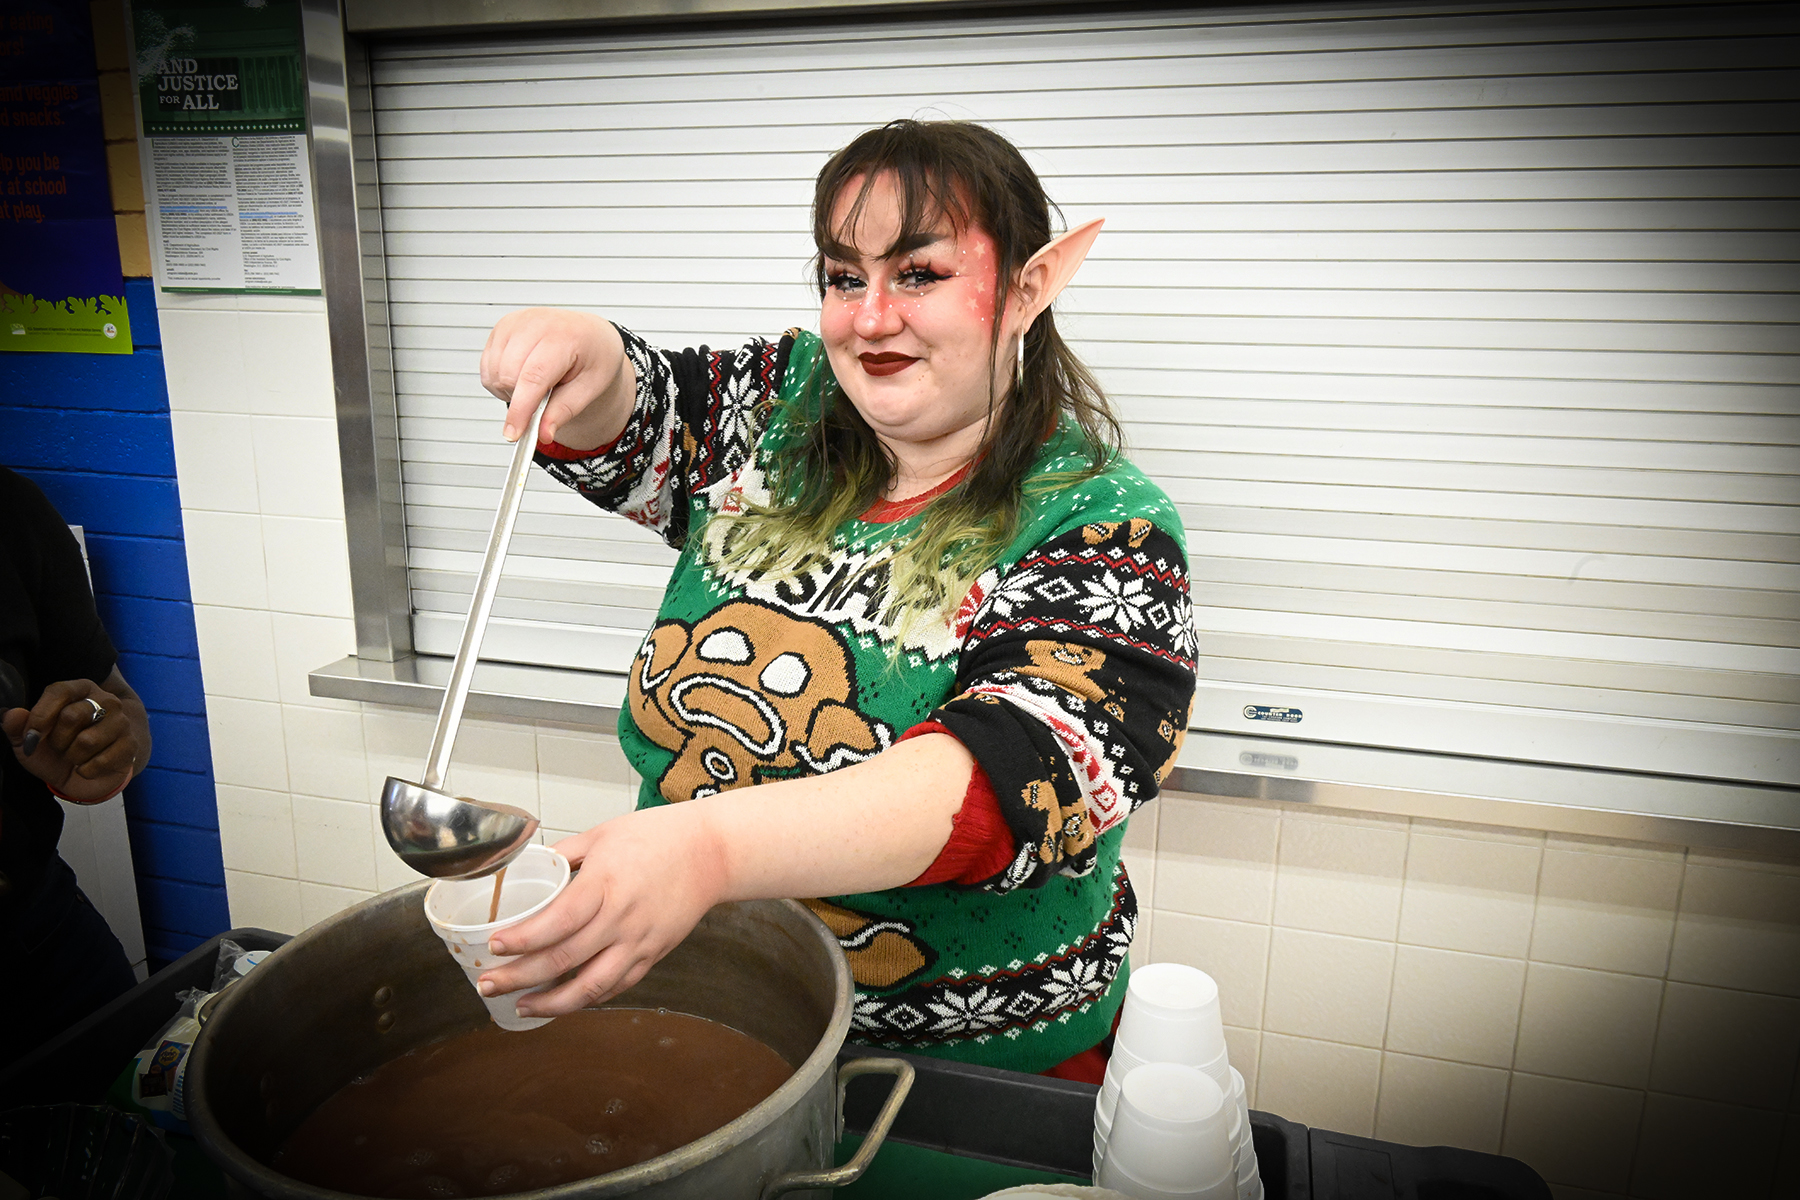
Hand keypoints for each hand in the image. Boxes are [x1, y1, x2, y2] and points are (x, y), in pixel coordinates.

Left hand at [4, 677, 141, 803]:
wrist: (88, 774)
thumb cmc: (58, 750)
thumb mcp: (31, 740)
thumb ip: (17, 726)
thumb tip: (11, 714)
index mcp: (80, 690)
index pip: (59, 691)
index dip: (41, 715)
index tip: (32, 735)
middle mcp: (106, 701)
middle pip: (72, 716)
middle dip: (58, 740)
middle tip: (60, 747)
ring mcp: (122, 722)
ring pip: (87, 741)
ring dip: (73, 757)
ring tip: (75, 756)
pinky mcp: (130, 745)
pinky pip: (100, 761)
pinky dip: (86, 770)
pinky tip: (88, 767)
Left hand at [477, 803, 727, 1016]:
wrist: (712, 852)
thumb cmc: (659, 837)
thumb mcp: (603, 834)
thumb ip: (564, 854)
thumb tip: (526, 866)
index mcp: (606, 884)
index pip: (557, 921)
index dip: (522, 940)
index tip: (494, 947)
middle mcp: (622, 919)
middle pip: (564, 959)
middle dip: (520, 977)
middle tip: (488, 985)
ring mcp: (639, 941)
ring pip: (591, 986)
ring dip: (552, 1003)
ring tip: (521, 1007)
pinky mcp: (653, 954)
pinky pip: (616, 986)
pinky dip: (588, 999)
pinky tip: (564, 1001)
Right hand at [479, 308, 635, 449]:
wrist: (589, 334)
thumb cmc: (592, 356)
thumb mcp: (590, 387)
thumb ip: (564, 411)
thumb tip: (543, 435)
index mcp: (564, 336)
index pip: (534, 377)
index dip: (521, 409)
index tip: (514, 434)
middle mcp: (535, 324)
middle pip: (508, 376)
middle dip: (520, 400)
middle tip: (544, 400)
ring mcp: (515, 323)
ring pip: (494, 374)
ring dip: (509, 391)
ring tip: (537, 385)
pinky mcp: (501, 327)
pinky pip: (487, 367)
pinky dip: (500, 380)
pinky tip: (522, 375)